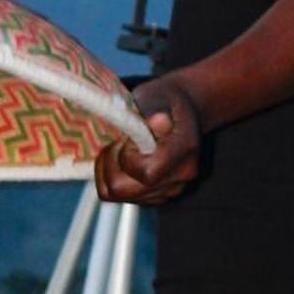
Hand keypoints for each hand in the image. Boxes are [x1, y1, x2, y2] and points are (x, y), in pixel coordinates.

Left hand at [95, 76, 201, 205]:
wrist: (179, 113)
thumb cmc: (164, 102)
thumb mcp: (158, 96)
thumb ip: (155, 111)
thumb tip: (158, 121)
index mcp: (185, 151)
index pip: (146, 173)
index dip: (126, 157)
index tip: (127, 137)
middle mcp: (180, 178)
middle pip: (124, 191)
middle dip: (110, 166)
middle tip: (116, 143)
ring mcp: (168, 191)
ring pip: (117, 195)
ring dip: (108, 171)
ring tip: (118, 149)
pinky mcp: (154, 197)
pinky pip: (119, 196)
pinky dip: (112, 178)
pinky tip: (120, 160)